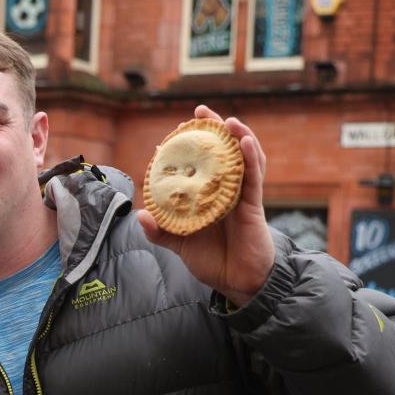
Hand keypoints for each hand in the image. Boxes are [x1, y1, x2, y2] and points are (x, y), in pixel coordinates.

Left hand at [135, 104, 274, 305]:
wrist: (237, 283)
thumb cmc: (212, 261)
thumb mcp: (180, 244)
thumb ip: (160, 231)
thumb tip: (140, 214)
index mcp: (209, 196)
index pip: (202, 163)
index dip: (193, 143)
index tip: (180, 126)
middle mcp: (226, 191)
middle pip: (224, 153)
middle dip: (214, 130)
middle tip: (201, 111)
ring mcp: (242, 196)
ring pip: (244, 159)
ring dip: (238, 136)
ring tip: (227, 119)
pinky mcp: (254, 206)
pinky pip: (254, 177)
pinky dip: (251, 157)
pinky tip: (245, 141)